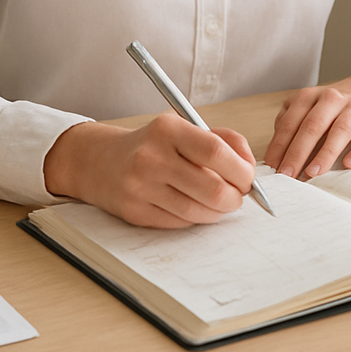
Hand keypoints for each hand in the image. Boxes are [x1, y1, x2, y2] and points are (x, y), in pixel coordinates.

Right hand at [42, 115, 255, 227]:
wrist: (99, 161)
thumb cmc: (153, 144)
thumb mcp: (184, 127)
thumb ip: (223, 140)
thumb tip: (250, 167)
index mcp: (168, 129)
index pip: (217, 152)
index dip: (242, 171)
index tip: (248, 179)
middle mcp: (152, 157)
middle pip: (212, 189)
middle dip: (234, 199)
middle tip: (236, 197)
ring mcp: (140, 187)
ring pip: (198, 213)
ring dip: (217, 213)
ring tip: (216, 203)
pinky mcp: (134, 212)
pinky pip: (179, 224)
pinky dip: (194, 219)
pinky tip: (191, 207)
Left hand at [264, 67, 350, 179]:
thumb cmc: (340, 106)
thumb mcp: (312, 105)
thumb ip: (293, 123)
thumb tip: (274, 155)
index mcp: (311, 96)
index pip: (290, 123)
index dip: (279, 146)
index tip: (272, 168)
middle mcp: (332, 99)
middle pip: (311, 127)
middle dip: (297, 153)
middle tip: (287, 175)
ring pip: (338, 131)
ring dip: (324, 154)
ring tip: (313, 173)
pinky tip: (350, 164)